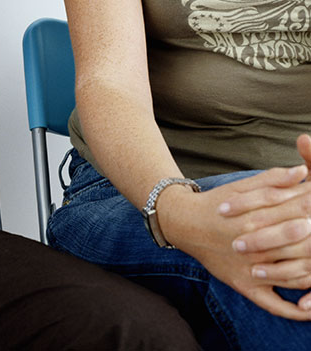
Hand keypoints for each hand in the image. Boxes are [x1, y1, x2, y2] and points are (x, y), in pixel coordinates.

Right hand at [160, 166, 310, 318]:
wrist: (184, 224)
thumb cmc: (217, 203)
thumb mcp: (240, 187)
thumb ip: (272, 179)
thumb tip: (303, 172)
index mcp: (254, 217)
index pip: (299, 212)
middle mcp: (253, 244)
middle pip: (301, 242)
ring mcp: (250, 268)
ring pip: (295, 274)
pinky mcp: (246, 286)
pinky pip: (275, 304)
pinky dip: (296, 310)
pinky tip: (310, 309)